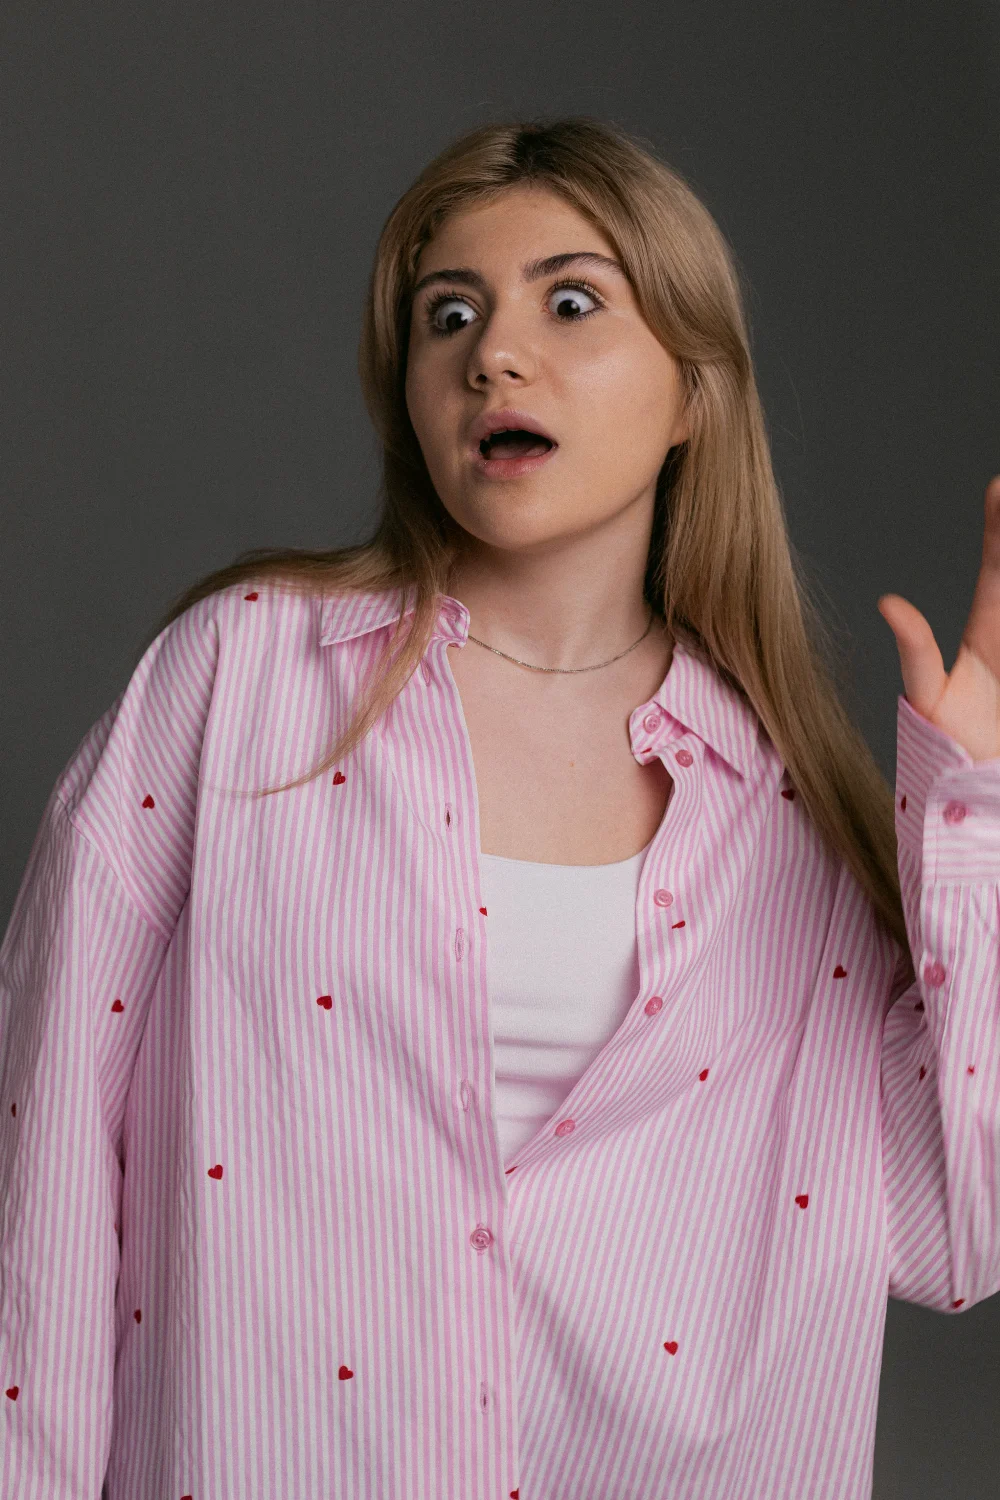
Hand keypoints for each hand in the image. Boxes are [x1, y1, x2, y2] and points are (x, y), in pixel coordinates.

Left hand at [878, 474, 999, 762]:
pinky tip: (916, 612)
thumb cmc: (950, 747)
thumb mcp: (931, 695)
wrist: (980, 802)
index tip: (999, 485)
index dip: (999, 529)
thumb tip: (889, 603)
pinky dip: (938, 630)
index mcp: (990, 638)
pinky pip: (954, 646)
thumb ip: (917, 650)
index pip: (998, 573)